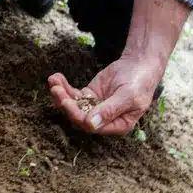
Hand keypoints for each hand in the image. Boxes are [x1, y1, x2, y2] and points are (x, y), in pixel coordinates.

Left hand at [48, 55, 164, 134]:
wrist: (139, 65)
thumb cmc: (139, 82)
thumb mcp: (128, 96)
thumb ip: (110, 110)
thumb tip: (91, 125)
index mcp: (117, 125)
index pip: (92, 126)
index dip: (77, 115)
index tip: (67, 101)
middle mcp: (103, 120)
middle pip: (78, 117)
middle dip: (65, 103)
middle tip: (56, 89)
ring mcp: (94, 108)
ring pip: (73, 106)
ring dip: (61, 94)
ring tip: (53, 81)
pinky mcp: (88, 96)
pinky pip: (73, 94)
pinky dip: (63, 87)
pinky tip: (55, 77)